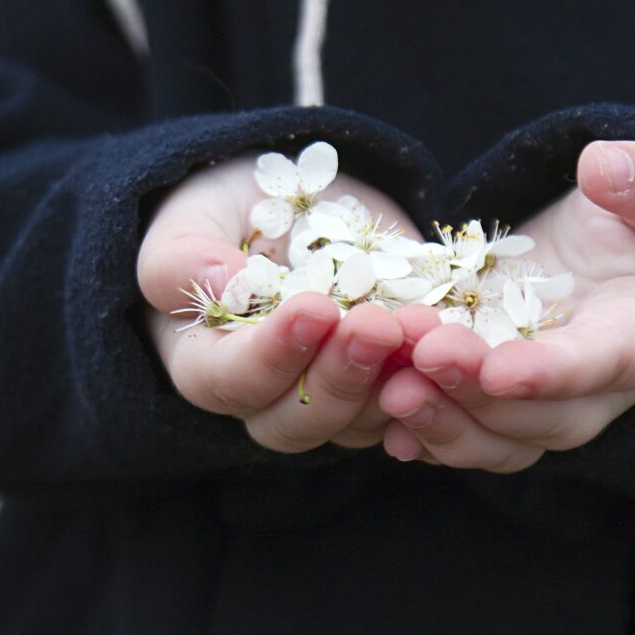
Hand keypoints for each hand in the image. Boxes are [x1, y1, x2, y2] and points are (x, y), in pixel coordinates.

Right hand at [137, 153, 422, 452]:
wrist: (304, 209)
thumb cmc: (234, 213)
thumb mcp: (196, 213)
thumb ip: (185, 255)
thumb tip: (220, 282)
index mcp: (206, 362)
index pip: (229, 379)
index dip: (272, 353)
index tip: (315, 309)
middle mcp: (267, 397)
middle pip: (295, 423)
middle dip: (340, 376)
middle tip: (376, 327)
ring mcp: (330, 399)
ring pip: (357, 425)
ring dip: (392, 382)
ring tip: (420, 327)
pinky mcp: (382, 389)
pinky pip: (407, 409)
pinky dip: (430, 384)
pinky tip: (449, 346)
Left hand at [378, 140, 634, 471]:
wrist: (622, 259)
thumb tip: (604, 166)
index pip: (603, 363)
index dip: (551, 373)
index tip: (499, 370)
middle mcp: (595, 390)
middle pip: (541, 417)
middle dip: (477, 394)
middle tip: (423, 355)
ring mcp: (544, 404)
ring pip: (498, 441)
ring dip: (442, 424)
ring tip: (389, 392)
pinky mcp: (499, 402)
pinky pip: (466, 433)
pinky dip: (423, 432)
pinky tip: (379, 418)